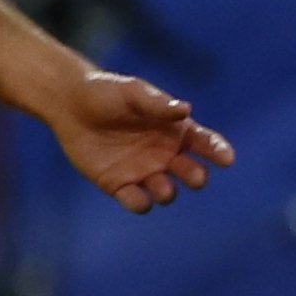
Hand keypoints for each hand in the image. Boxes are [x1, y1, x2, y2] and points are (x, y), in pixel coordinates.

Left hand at [50, 71, 235, 213]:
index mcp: (175, 130)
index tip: (226, 157)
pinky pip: (136, 202)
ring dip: (168, 192)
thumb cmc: (106, 92)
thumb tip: (185, 110)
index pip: (205, 143)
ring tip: (161, 185)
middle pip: (191, 173)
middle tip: (193, 175)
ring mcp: (143, 172)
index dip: (218, 151)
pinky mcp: (118, 185)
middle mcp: (164, 154)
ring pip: (166, 192)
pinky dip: (140, 203)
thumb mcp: (132, 92)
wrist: (69, 104)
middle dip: (196, 177)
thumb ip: (157, 103)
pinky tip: (137, 196)